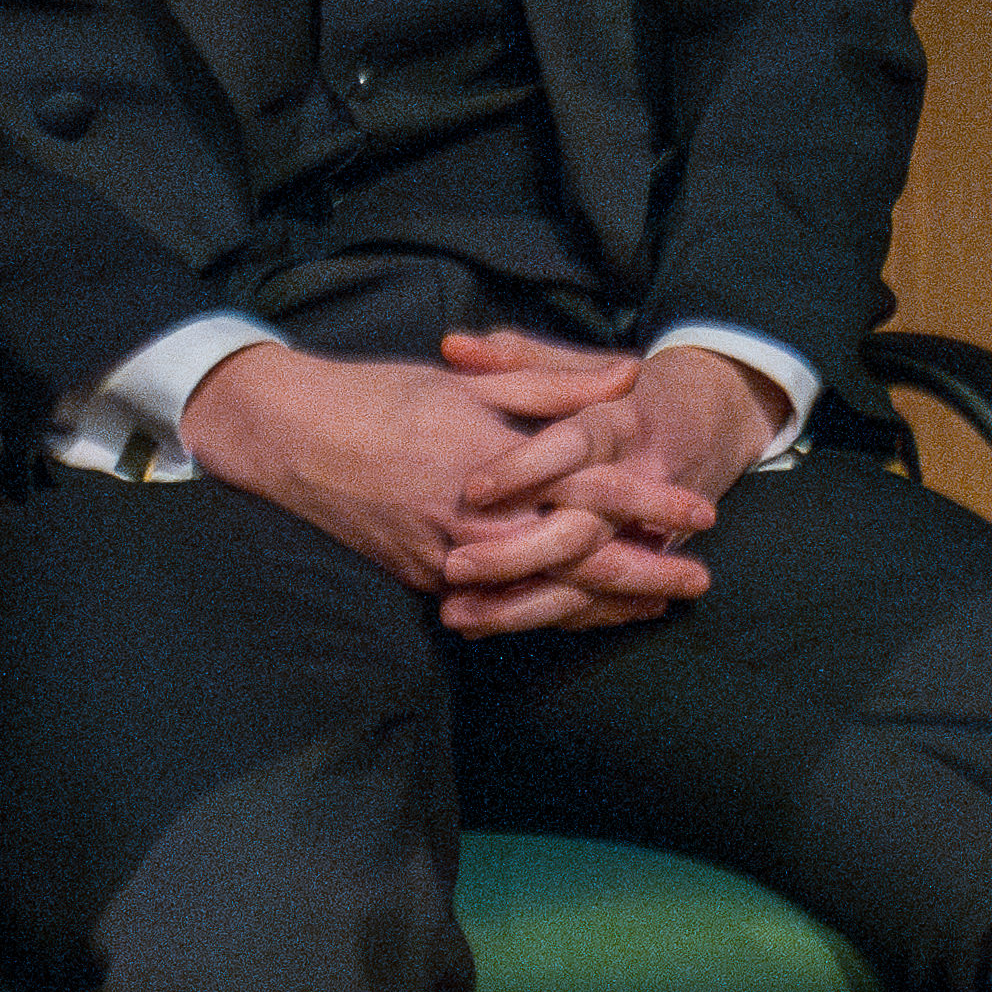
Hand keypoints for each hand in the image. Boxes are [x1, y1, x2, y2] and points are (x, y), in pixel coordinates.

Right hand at [165, 338, 728, 634]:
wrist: (291, 437)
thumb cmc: (382, 397)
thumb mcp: (470, 382)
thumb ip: (553, 385)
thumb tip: (625, 376)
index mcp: (496, 459)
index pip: (592, 485)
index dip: (651, 500)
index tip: (700, 510)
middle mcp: (478, 517)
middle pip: (583, 557)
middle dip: (647, 571)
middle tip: (700, 581)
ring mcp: (450, 556)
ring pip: (546, 592)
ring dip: (606, 603)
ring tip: (655, 606)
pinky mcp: (426, 578)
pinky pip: (501, 605)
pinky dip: (548, 612)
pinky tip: (581, 615)